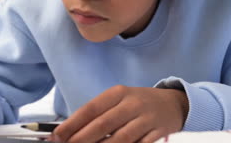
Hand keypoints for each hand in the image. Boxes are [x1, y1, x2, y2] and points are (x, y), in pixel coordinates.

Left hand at [50, 85, 187, 142]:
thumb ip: (99, 113)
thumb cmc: (138, 103)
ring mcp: (146, 119)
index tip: (57, 136)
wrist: (173, 104)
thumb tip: (72, 131)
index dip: (72, 124)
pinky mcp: (158, 134)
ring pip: (120, 139)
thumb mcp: (119, 100)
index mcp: (118, 93)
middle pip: (103, 125)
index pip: (91, 109)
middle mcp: (132, 104)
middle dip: (81, 139)